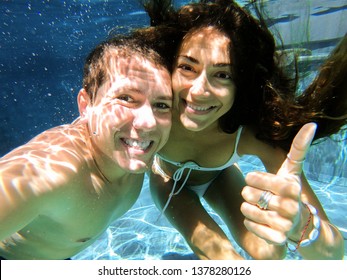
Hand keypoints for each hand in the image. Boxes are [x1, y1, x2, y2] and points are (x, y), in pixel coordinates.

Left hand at [240, 123, 316, 244]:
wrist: (300, 222)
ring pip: (246, 210)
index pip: (253, 178)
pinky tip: (255, 219)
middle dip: (248, 193)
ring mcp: (284, 224)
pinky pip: (251, 227)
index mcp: (290, 186)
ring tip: (255, 206)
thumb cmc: (290, 190)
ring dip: (246, 207)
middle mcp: (290, 206)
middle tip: (256, 195)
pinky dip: (249, 222)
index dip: (251, 178)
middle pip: (247, 194)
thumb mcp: (293, 170)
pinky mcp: (278, 239)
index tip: (255, 180)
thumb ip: (299, 148)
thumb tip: (311, 124)